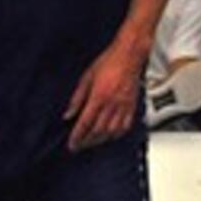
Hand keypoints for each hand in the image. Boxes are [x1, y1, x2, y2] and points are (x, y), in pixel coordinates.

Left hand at [63, 37, 144, 151]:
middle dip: (87, 142)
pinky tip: (111, 135)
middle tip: (79, 146)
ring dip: (100, 140)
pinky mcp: (132, 106)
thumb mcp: (87, 76)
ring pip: (111, 132)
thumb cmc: (109, 61)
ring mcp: (123, 106)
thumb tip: (69, 113)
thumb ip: (77, 98)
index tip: (72, 144)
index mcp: (98, 97)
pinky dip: (117, 134)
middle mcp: (111, 104)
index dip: (77, 136)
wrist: (129, 55)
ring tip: (92, 142)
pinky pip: (125, 126)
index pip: (85, 123)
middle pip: (97, 131)